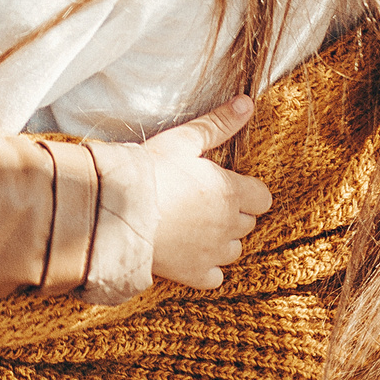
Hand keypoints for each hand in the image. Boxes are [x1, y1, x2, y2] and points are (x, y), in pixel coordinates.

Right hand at [140, 96, 272, 289]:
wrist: (116, 209)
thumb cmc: (149, 171)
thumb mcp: (184, 141)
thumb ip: (219, 124)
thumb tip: (247, 102)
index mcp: (230, 191)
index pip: (263, 198)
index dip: (247, 191)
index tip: (226, 186)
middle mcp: (228, 225)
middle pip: (248, 223)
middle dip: (233, 213)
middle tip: (204, 202)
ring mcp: (212, 252)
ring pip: (235, 250)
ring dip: (223, 239)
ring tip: (196, 226)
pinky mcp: (194, 274)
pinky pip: (216, 276)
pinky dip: (208, 267)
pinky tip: (190, 253)